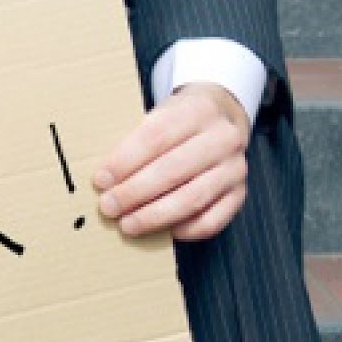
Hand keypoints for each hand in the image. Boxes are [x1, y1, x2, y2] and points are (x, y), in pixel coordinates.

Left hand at [92, 82, 250, 241]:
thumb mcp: (159, 112)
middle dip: (135, 192)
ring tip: (127, 224)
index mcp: (198, 110)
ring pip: (192, 198)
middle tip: (108, 207)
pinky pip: (213, 220)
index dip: (125, 161)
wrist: (222, 115)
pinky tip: (163, 232)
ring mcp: (235, 168)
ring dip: (155, 216)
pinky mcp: (240, 194)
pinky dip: (185, 230)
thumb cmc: (179, 119)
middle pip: (173, 170)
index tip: (101, 179)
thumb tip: (105, 177)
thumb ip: (136, 139)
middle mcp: (222, 138)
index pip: (156, 136)